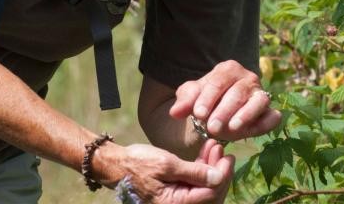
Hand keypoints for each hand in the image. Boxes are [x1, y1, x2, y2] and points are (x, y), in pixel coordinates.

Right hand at [98, 143, 229, 202]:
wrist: (116, 164)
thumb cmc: (137, 164)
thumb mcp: (167, 164)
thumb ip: (193, 172)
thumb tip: (218, 177)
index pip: (210, 194)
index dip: (222, 176)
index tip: (227, 157)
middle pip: (210, 194)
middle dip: (219, 171)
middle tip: (222, 150)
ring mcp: (177, 199)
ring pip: (203, 187)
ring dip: (211, 167)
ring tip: (214, 145)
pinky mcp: (176, 190)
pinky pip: (194, 183)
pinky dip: (201, 168)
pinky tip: (206, 151)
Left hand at [169, 60, 280, 141]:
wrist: (216, 115)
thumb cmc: (204, 102)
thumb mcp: (190, 100)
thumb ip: (183, 102)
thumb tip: (175, 112)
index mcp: (228, 69)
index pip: (218, 82)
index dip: (208, 98)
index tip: (198, 114)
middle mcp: (248, 78)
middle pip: (237, 93)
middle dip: (224, 111)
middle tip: (212, 127)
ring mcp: (261, 95)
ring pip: (257, 102)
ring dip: (245, 116)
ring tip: (231, 129)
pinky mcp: (269, 112)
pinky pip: (272, 116)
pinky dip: (266, 122)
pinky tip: (254, 131)